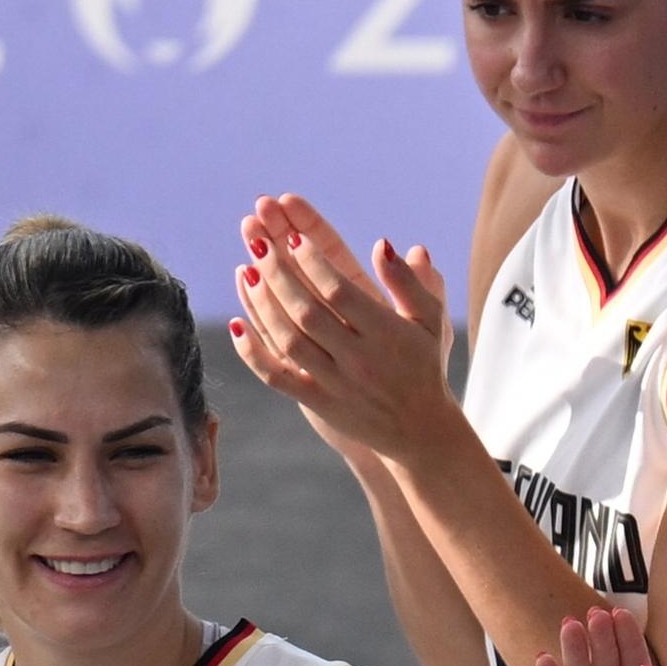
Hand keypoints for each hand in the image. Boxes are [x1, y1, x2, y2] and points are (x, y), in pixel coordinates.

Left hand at [230, 194, 458, 467]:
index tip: (293, 235)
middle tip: (258, 242)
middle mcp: (358, 358)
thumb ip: (408, 282)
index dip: (313, 262)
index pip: (340, 291)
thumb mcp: (429, 320)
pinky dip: (252, 353)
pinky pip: (277, 378)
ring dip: (263, 305)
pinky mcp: (317, 403)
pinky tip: (237, 324)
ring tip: (247, 271)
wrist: (419, 430)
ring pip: (289, 341)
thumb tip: (382, 244)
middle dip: (280, 275)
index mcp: (386, 332)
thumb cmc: (424, 363)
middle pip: (308, 312)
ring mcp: (335, 383)